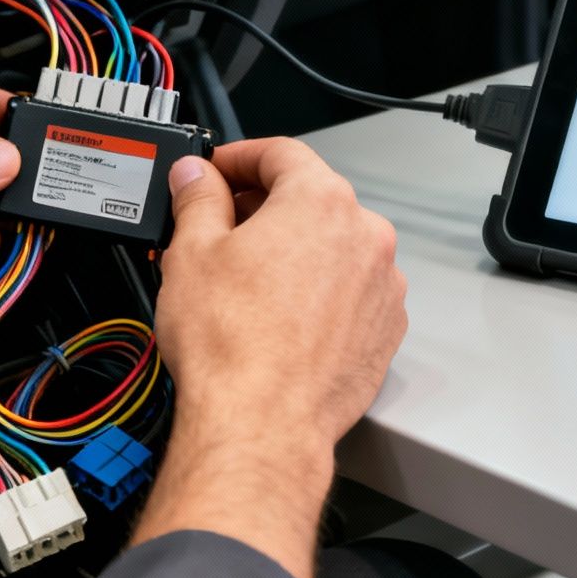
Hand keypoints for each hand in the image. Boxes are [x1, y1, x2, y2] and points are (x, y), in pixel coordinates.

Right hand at [155, 138, 407, 444]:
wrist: (262, 425)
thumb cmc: (233, 346)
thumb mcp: (191, 253)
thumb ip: (197, 199)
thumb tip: (196, 177)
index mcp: (322, 202)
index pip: (281, 152)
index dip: (239, 157)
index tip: (216, 172)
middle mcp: (365, 237)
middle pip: (311, 199)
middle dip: (263, 208)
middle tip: (219, 228)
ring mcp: (382, 286)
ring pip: (333, 249)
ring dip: (294, 252)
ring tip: (246, 282)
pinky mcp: (384, 331)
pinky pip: (349, 293)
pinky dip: (319, 294)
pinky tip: (279, 317)